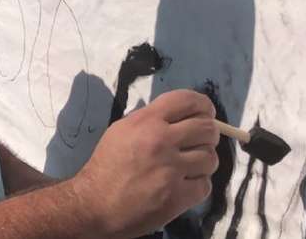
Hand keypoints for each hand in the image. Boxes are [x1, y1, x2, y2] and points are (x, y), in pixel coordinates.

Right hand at [69, 89, 218, 237]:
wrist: (94, 204)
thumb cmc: (106, 165)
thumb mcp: (122, 130)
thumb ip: (150, 119)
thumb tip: (180, 116)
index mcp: (147, 121)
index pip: (188, 101)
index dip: (204, 105)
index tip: (206, 113)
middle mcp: (162, 141)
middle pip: (206, 128)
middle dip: (209, 134)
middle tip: (201, 141)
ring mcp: (171, 170)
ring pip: (210, 158)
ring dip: (204, 161)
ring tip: (191, 166)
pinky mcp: (177, 197)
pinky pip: (205, 185)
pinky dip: (198, 184)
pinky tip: (184, 184)